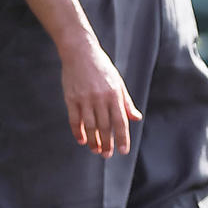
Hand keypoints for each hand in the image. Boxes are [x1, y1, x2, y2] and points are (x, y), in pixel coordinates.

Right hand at [60, 38, 141, 156]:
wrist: (80, 52)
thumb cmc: (102, 68)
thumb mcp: (118, 83)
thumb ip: (126, 102)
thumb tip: (136, 118)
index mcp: (114, 95)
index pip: (120, 121)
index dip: (122, 137)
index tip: (123, 151)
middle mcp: (99, 98)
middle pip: (104, 126)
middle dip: (107, 143)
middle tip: (108, 155)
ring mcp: (84, 99)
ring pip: (89, 126)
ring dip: (93, 141)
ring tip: (96, 150)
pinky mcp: (70, 98)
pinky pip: (74, 120)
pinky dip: (77, 132)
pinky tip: (82, 140)